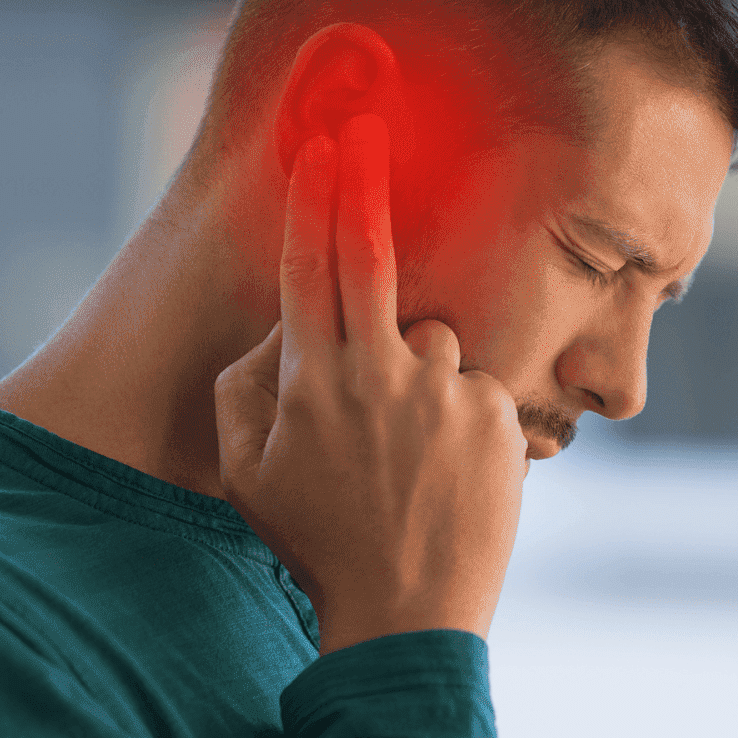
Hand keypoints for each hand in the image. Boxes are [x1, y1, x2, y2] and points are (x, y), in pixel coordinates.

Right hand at [213, 112, 528, 653]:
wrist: (407, 610)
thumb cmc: (316, 540)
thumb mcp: (245, 473)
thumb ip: (244, 386)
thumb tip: (280, 328)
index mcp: (313, 379)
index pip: (311, 265)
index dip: (315, 198)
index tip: (322, 145)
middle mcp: (379, 371)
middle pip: (372, 254)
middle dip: (364, 182)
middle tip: (367, 127)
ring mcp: (443, 390)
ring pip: (432, 338)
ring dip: (418, 369)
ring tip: (407, 451)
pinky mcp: (494, 415)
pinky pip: (472, 385)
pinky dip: (458, 412)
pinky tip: (444, 470)